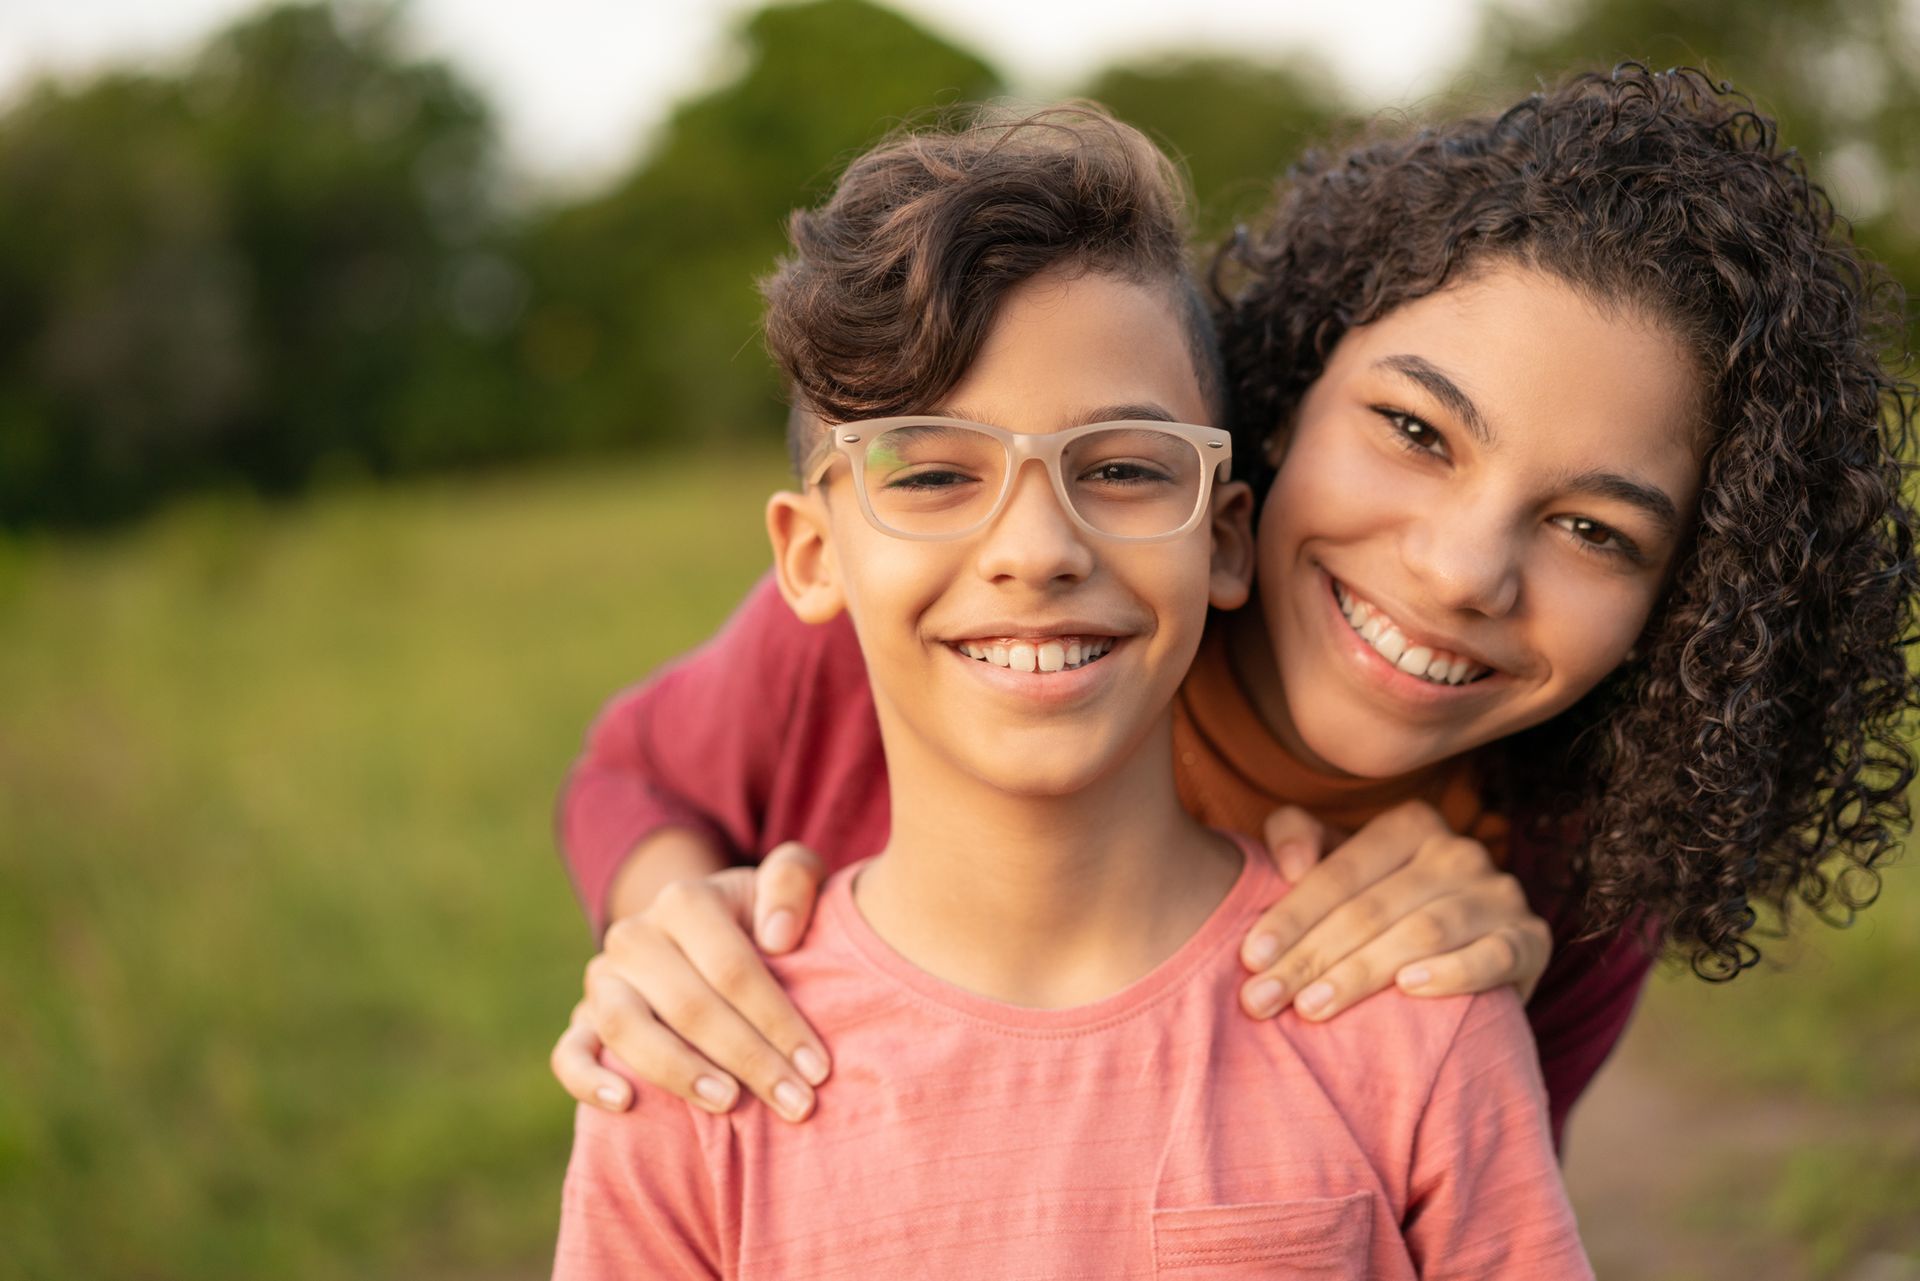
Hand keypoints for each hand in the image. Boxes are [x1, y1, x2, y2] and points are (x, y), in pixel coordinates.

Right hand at [548, 842, 831, 1120]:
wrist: (709, 936)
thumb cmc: (764, 919)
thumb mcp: (789, 884)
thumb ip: (793, 881)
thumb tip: (776, 936)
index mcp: (685, 900)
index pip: (732, 968)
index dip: (778, 1020)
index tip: (817, 1067)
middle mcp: (635, 935)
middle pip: (689, 1004)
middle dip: (749, 1059)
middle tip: (797, 1103)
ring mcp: (603, 979)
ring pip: (626, 1027)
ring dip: (680, 1072)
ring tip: (729, 1103)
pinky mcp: (582, 1020)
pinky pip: (568, 1052)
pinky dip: (588, 1079)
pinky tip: (626, 1103)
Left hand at [1236, 801, 1551, 1021]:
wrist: (1470, 955)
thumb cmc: (1382, 907)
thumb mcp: (1339, 866)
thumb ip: (1297, 838)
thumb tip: (1287, 863)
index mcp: (1409, 824)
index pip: (1337, 874)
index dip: (1289, 917)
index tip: (1248, 959)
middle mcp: (1458, 851)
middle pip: (1370, 909)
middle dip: (1309, 958)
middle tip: (1261, 1000)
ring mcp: (1500, 894)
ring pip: (1421, 932)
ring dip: (1361, 973)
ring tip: (1312, 1008)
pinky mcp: (1531, 940)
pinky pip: (1494, 956)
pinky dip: (1453, 972)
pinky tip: (1410, 990)